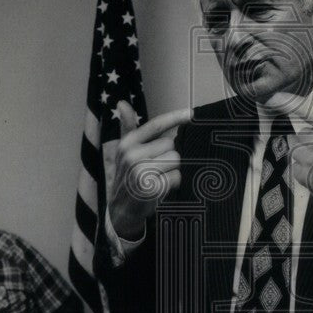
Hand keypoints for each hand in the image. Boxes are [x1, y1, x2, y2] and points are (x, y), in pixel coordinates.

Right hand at [109, 101, 191, 238]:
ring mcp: (141, 171)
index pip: (156, 125)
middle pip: (171, 145)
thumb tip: (122, 103)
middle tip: (156, 168)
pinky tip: (160, 188)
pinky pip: (176, 177)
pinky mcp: (151, 187)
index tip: (192, 113)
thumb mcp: (124, 151)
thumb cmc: (128, 176)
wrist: (121, 209)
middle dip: (169, 156)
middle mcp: (132, 155)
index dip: (175, 117)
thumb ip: (128, 128)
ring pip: (176, 160)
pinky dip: (173, 183)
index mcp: (127, 143)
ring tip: (158, 178)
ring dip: (172, 170)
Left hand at [267, 93, 312, 208]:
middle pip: (299, 136)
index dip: (289, 102)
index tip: (275, 97)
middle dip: (306, 143)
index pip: (307, 110)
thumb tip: (306, 132)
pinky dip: (303, 172)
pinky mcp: (306, 175)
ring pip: (295, 151)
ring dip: (303, 156)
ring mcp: (312, 158)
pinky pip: (295, 168)